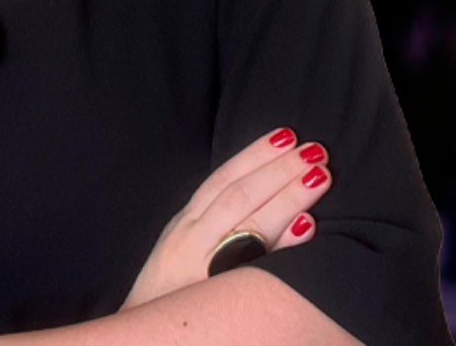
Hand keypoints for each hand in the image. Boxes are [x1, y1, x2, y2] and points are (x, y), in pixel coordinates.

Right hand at [118, 127, 331, 309]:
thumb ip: (215, 232)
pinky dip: (282, 243)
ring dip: (287, 193)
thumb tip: (266, 208)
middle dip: (278, 168)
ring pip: (247, 218)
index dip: (254, 154)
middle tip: (316, 148)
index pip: (222, 178)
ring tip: (320, 174)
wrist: (139, 344)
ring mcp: (202, 265)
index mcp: (185, 225)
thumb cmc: (169, 302)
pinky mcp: (214, 294)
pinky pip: (254, 264)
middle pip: (238, 193)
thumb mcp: (183, 257)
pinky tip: (308, 226)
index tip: (286, 134)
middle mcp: (191, 238)